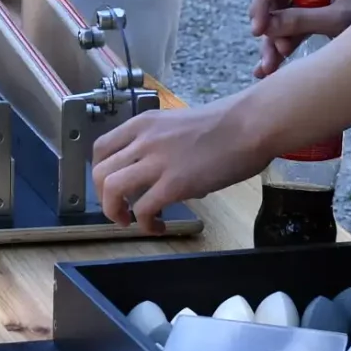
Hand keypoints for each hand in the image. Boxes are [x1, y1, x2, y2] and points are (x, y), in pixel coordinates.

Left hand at [90, 100, 265, 231]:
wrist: (250, 125)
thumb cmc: (226, 124)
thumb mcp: (179, 126)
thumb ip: (162, 146)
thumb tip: (163, 176)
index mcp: (143, 124)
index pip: (101, 148)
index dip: (101, 172)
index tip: (112, 187)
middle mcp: (143, 140)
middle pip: (100, 172)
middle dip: (103, 197)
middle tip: (119, 210)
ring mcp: (157, 161)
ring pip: (112, 189)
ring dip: (114, 211)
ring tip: (130, 222)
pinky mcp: (174, 183)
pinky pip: (144, 209)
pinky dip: (146, 223)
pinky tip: (159, 226)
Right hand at [248, 0, 350, 78]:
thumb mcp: (339, 18)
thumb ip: (303, 20)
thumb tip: (266, 28)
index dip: (260, 3)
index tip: (258, 31)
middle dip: (268, 30)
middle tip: (270, 59)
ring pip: (277, 15)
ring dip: (273, 42)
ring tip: (269, 70)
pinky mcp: (309, 6)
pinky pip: (288, 24)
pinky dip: (282, 43)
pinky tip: (268, 67)